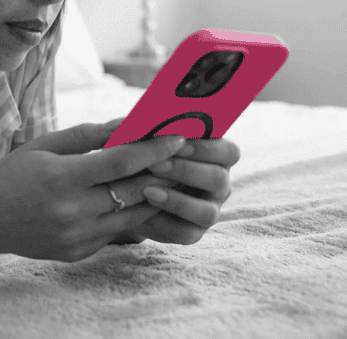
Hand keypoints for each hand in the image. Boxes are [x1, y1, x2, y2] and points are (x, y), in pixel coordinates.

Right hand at [0, 119, 187, 262]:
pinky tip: (133, 198)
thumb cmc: (13, 175)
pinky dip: (128, 213)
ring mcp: (78, 236)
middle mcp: (73, 211)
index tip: (178, 136)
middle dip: (162, 171)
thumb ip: (87, 135)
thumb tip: (128, 123)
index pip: (121, 162)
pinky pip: (117, 231)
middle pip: (135, 191)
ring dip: (153, 195)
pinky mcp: (81, 252)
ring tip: (165, 175)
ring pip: (134, 215)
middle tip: (182, 155)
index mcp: (62, 178)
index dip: (154, 149)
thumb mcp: (44, 146)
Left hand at [117, 137, 240, 244]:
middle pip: (219, 180)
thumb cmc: (140, 155)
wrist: (125, 188)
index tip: (178, 141)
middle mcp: (219, 184)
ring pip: (207, 212)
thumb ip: (150, 130)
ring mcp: (209, 210)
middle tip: (154, 164)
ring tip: (147, 191)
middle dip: (185, 171)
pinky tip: (143, 209)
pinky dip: (163, 222)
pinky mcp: (192, 232)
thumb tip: (142, 122)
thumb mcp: (144, 140)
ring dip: (177, 201)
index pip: (229, 151)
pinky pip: (185, 233)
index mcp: (216, 156)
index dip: (206, 147)